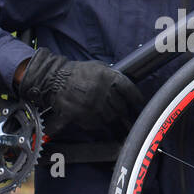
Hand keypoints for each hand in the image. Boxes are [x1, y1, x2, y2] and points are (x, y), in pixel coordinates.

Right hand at [14, 49, 144, 137]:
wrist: (54, 79)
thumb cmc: (77, 73)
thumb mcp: (98, 68)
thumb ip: (112, 76)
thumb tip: (125, 90)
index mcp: (108, 76)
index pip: (129, 90)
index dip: (136, 100)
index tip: (139, 105)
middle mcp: (102, 90)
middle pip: (121, 108)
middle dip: (125, 114)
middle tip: (128, 118)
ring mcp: (92, 104)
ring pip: (110, 119)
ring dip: (113, 121)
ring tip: (116, 123)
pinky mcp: (82, 115)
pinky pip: (96, 124)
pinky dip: (99, 125)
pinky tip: (99, 122)